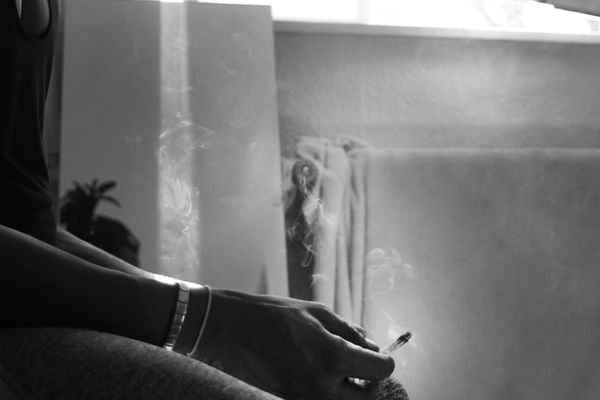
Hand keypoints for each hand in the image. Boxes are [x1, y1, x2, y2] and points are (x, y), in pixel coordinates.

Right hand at [191, 289, 393, 399]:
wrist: (229, 330)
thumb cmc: (273, 314)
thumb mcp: (317, 313)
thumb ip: (350, 331)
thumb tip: (372, 345)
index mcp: (332, 358)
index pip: (380, 370)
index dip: (384, 359)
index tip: (378, 353)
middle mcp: (321, 387)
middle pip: (367, 398)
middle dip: (369, 381)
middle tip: (360, 363)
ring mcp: (304, 399)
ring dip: (349, 389)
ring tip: (337, 366)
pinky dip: (329, 391)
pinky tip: (318, 370)